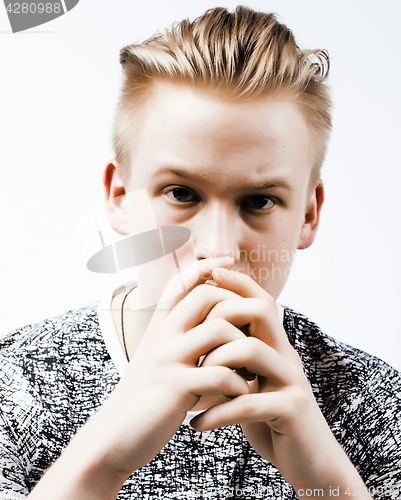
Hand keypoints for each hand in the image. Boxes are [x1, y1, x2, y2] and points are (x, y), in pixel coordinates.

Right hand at [29, 257, 251, 499]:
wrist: (114, 436)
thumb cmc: (143, 398)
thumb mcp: (154, 360)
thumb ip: (176, 340)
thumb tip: (208, 327)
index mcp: (158, 327)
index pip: (180, 283)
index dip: (205, 267)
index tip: (228, 259)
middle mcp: (162, 336)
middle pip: (206, 296)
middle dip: (237, 306)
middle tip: (254, 327)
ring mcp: (167, 359)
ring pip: (219, 330)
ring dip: (243, 348)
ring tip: (250, 368)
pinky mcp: (175, 387)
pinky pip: (220, 374)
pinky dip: (238, 383)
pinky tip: (240, 393)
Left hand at [190, 267, 369, 497]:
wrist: (308, 461)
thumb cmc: (270, 418)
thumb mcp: (255, 382)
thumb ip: (238, 360)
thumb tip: (205, 338)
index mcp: (276, 346)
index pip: (261, 300)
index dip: (238, 282)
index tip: (211, 272)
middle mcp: (286, 356)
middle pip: (262, 310)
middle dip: (222, 316)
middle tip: (196, 339)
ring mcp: (292, 381)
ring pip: (253, 350)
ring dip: (215, 362)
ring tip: (195, 381)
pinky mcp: (291, 410)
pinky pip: (248, 402)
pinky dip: (217, 413)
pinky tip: (196, 424)